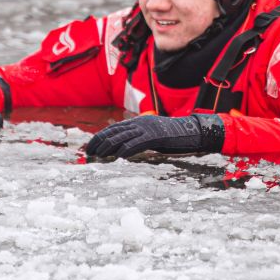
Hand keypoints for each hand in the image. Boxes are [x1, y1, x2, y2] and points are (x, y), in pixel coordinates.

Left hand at [85, 114, 224, 159]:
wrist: (190, 132)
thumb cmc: (170, 137)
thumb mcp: (150, 136)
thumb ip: (137, 138)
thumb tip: (122, 148)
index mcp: (137, 122)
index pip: (113, 129)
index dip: (99, 138)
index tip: (90, 147)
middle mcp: (139, 123)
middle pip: (114, 132)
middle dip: (100, 142)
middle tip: (89, 153)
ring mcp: (147, 129)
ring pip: (122, 137)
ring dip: (108, 147)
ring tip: (99, 155)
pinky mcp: (155, 136)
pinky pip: (137, 143)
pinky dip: (127, 149)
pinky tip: (119, 156)